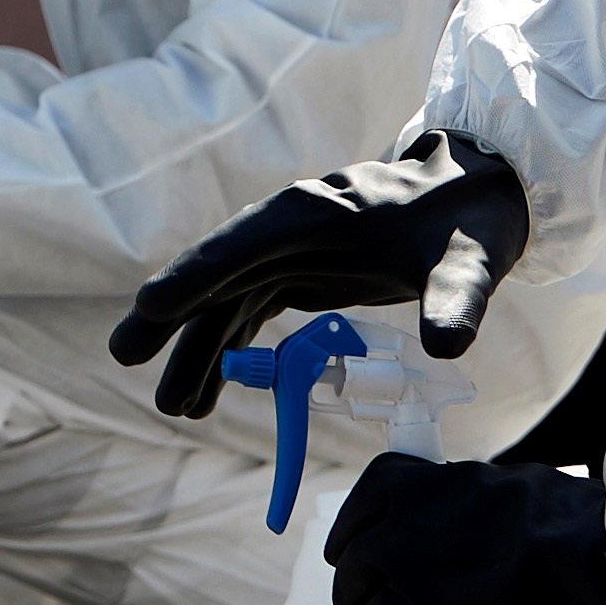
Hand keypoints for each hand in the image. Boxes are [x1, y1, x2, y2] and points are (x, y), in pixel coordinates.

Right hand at [106, 130, 530, 417]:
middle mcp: (290, 227)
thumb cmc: (472, 220)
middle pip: (218, 276)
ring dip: (199, 350)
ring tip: (176, 408)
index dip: (194, 274)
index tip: (148, 306)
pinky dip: (228, 351)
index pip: (242, 244)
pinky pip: (250, 312)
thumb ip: (458, 299)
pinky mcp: (300, 274)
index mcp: (316, 211)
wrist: (481, 197)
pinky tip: (210, 392)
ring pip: (229, 302)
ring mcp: (291, 251)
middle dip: (173, 318)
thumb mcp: (474, 260)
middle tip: (125, 357)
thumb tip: (447, 346)